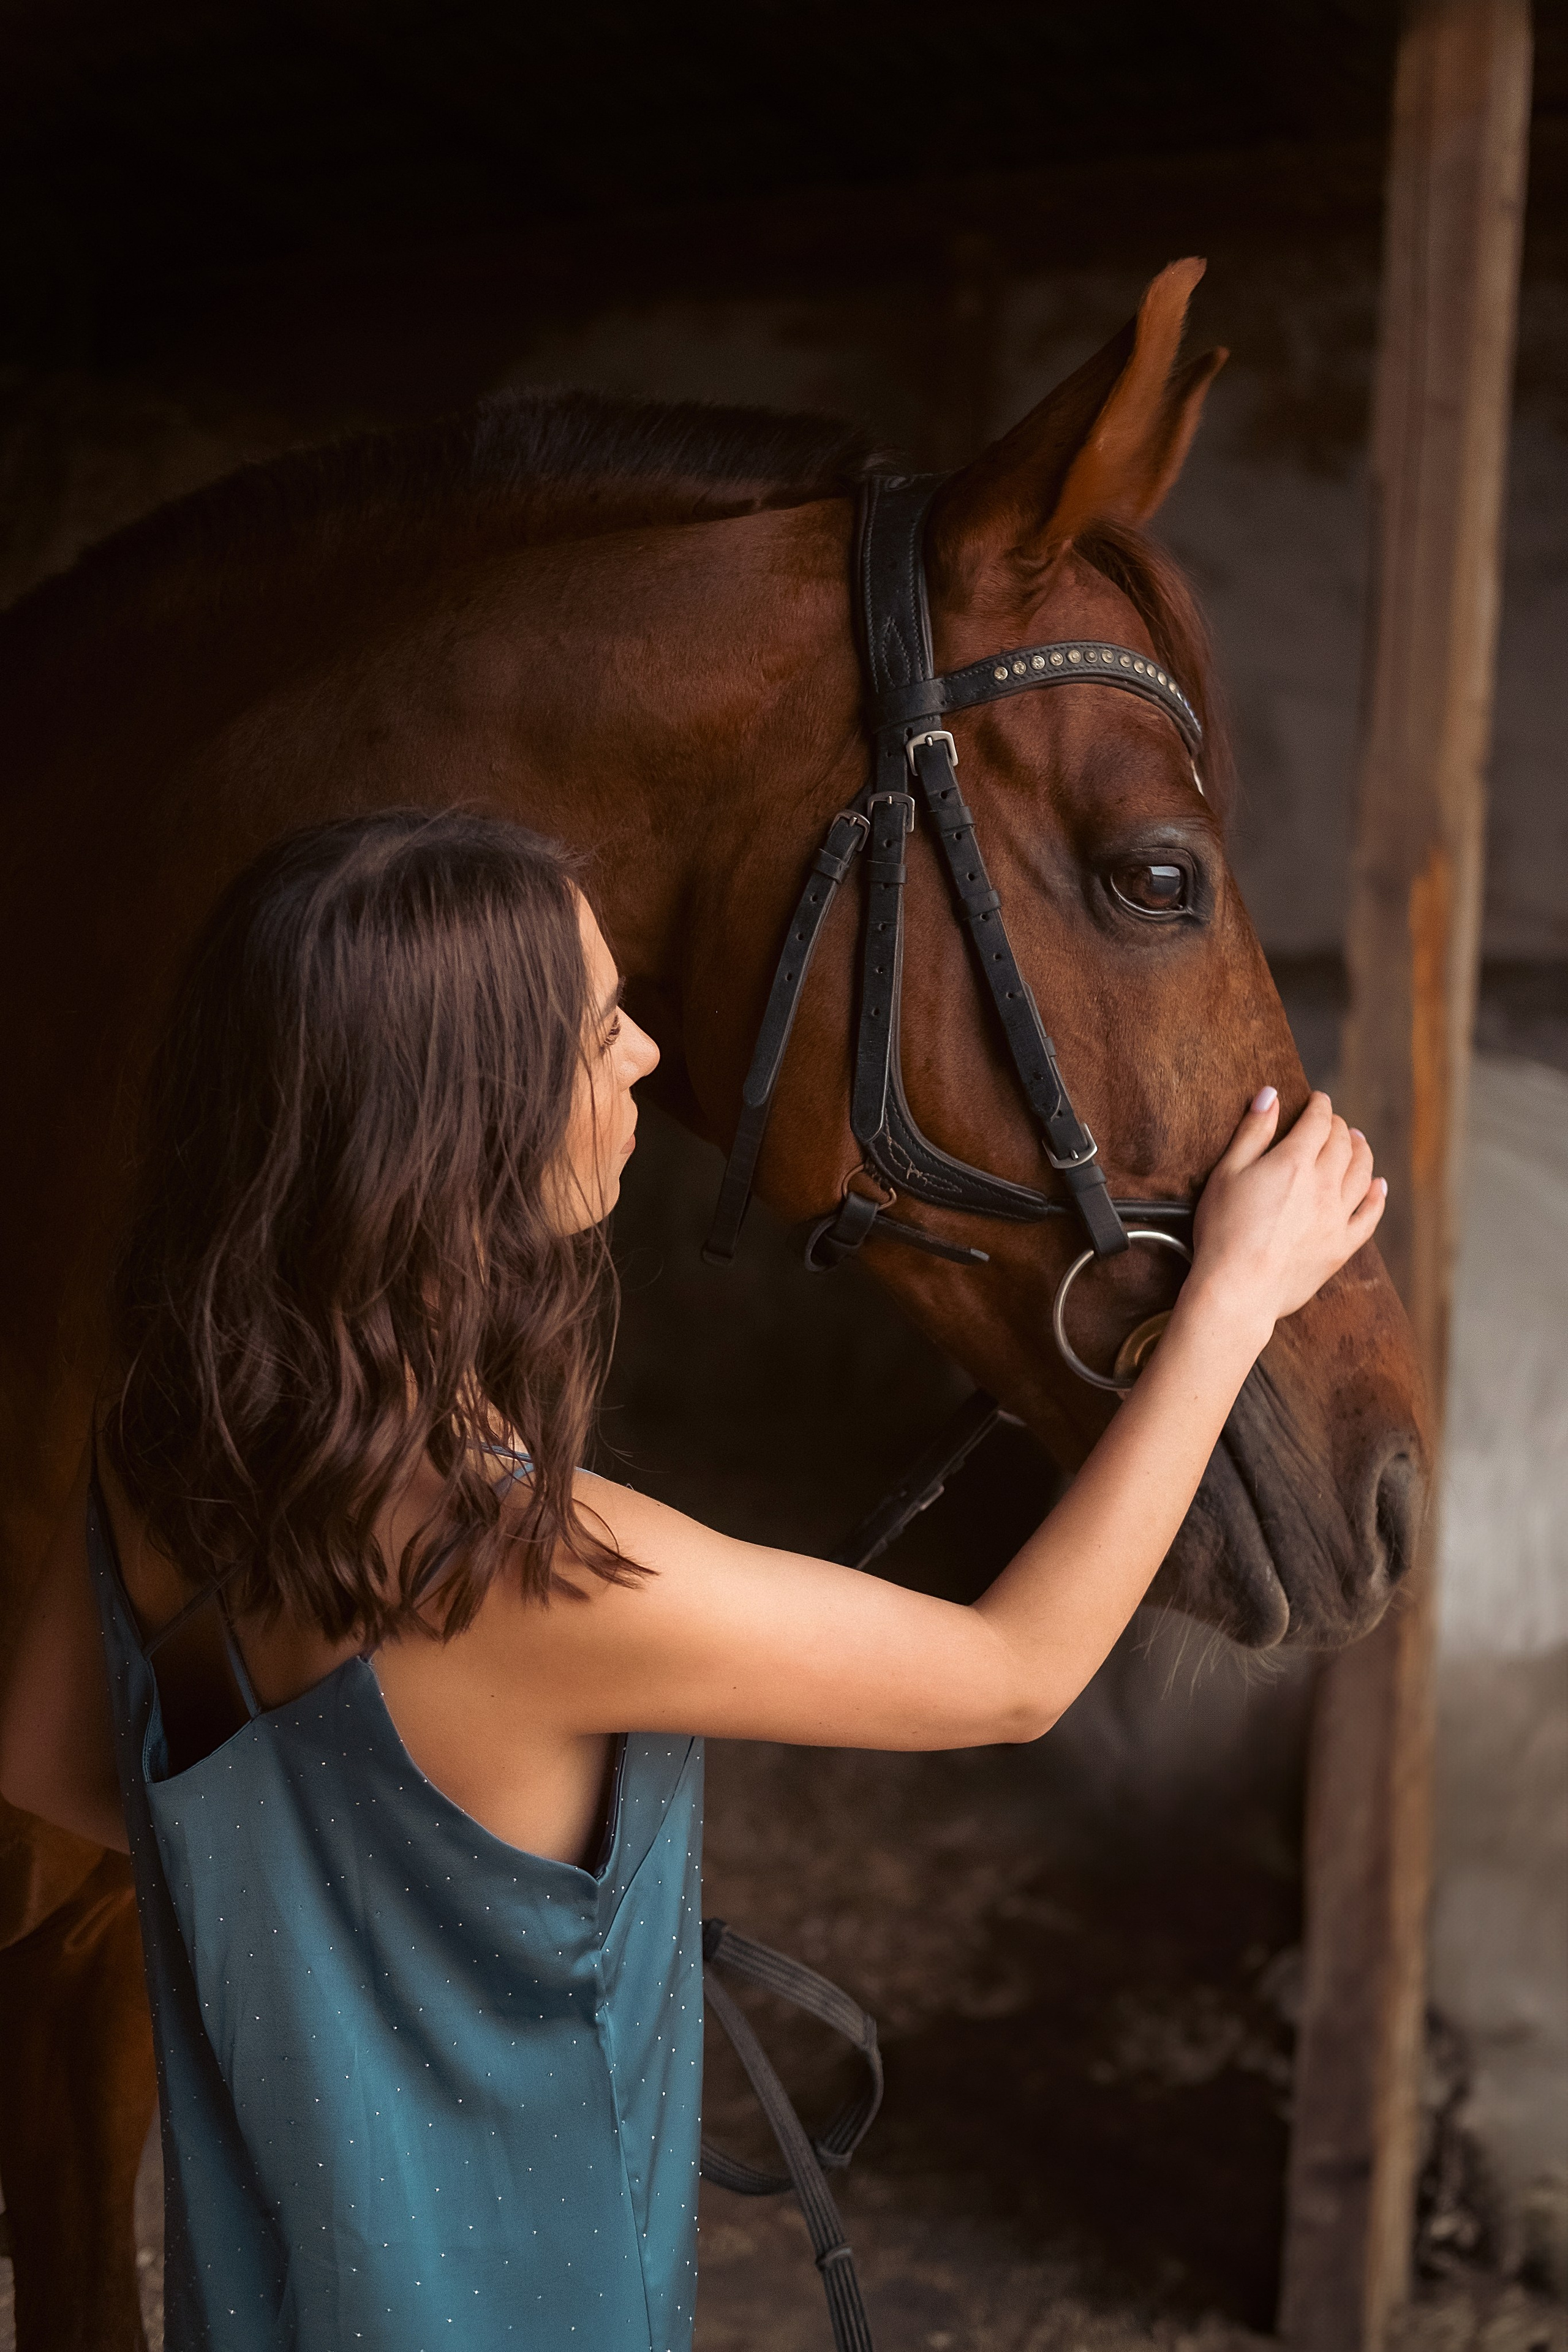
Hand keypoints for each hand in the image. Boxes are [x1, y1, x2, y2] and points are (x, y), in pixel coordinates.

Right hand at [1185, 1087, 1386, 1344]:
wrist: (1239, 1290)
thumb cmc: (1224, 1232)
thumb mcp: (1227, 1173)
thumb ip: (1253, 1132)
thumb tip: (1271, 1096)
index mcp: (1294, 1162)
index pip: (1318, 1121)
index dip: (1320, 1106)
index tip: (1318, 1100)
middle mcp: (1324, 1185)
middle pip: (1343, 1143)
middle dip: (1339, 1126)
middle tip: (1332, 1123)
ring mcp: (1337, 1217)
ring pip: (1362, 1173)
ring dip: (1362, 1151)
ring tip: (1358, 1142)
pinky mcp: (1341, 1247)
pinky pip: (1370, 1216)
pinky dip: (1377, 1196)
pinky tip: (1377, 1187)